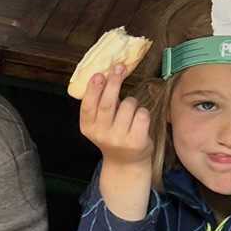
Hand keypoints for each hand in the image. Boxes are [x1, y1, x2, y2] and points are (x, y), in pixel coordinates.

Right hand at [80, 71, 153, 222]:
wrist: (125, 163)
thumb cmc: (113, 135)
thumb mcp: (99, 123)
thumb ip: (99, 104)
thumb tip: (106, 74)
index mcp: (88, 127)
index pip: (88, 106)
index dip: (93, 89)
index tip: (99, 74)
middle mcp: (101, 134)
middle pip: (108, 103)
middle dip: (114, 82)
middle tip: (119, 67)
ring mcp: (118, 139)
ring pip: (129, 105)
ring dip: (132, 102)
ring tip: (129, 113)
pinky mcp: (136, 142)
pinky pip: (142, 114)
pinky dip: (142, 112)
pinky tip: (139, 121)